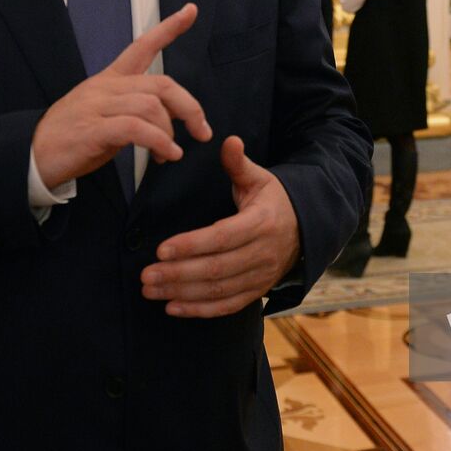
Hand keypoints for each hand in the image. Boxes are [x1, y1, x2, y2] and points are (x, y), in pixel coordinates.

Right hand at [31, 3, 211, 189]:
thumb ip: (135, 110)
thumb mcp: (106, 115)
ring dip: (170, 132)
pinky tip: (166, 155)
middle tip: (202, 130)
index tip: (190, 11)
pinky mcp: (92, 129)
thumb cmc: (72, 137)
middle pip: (161, 84)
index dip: (168, 28)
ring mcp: (97, 106)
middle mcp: (106, 87)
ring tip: (171, 153)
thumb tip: (170, 119)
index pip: (142, 45)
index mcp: (110, 80)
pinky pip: (135, 129)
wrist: (31, 156)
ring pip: (151, 106)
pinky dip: (158, 142)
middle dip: (189, 107)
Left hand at [141, 136, 300, 316]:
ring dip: (182, 293)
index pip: (223, 237)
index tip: (161, 249)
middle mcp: (263, 252)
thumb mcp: (259, 178)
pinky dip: (199, 310)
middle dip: (178, 274)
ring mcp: (261, 276)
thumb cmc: (273, 200)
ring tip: (151, 290)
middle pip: (216, 268)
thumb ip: (239, 163)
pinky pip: (227, 306)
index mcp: (262, 222)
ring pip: (218, 290)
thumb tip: (229, 140)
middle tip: (146, 275)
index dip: (191, 245)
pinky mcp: (257, 291)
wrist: (304, 228)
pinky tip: (173, 307)